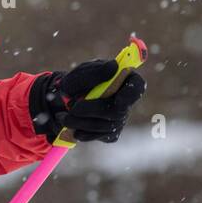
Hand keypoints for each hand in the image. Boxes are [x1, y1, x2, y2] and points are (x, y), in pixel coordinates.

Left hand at [30, 59, 145, 142]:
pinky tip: (71, 124)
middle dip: (91, 111)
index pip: (137, 87)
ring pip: (106, 126)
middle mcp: (127, 101)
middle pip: (118, 112)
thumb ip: (95, 72)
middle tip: (71, 107)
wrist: (65, 100)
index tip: (119, 97)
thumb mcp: (80, 74)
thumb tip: (114, 66)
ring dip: (80, 122)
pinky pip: (98, 136)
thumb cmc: (77, 83)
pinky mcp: (110, 133)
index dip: (131, 94)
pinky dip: (81, 131)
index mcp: (124, 80)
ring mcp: (120, 119)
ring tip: (63, 116)